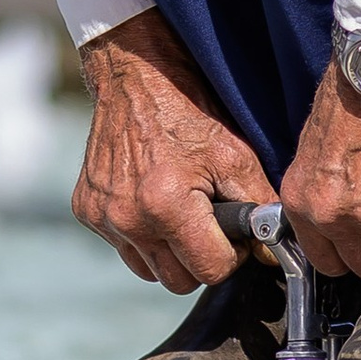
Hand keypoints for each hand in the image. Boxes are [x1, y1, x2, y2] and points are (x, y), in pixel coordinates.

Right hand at [73, 8, 274, 289]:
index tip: (231, 228)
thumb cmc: (188, 112)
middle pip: (178, 281)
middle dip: (200, 258)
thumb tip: (275, 252)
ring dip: (168, 252)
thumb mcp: (235, 154)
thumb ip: (259, 207)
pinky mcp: (85, 210)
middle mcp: (127, 217)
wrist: (135, 77)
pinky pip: (123, 248)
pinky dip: (141, 234)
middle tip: (208, 222)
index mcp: (166, 204)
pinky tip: (151, 200)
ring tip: (179, 211)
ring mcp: (102, 216)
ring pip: (148, 271)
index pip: (212, 271)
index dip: (230, 253)